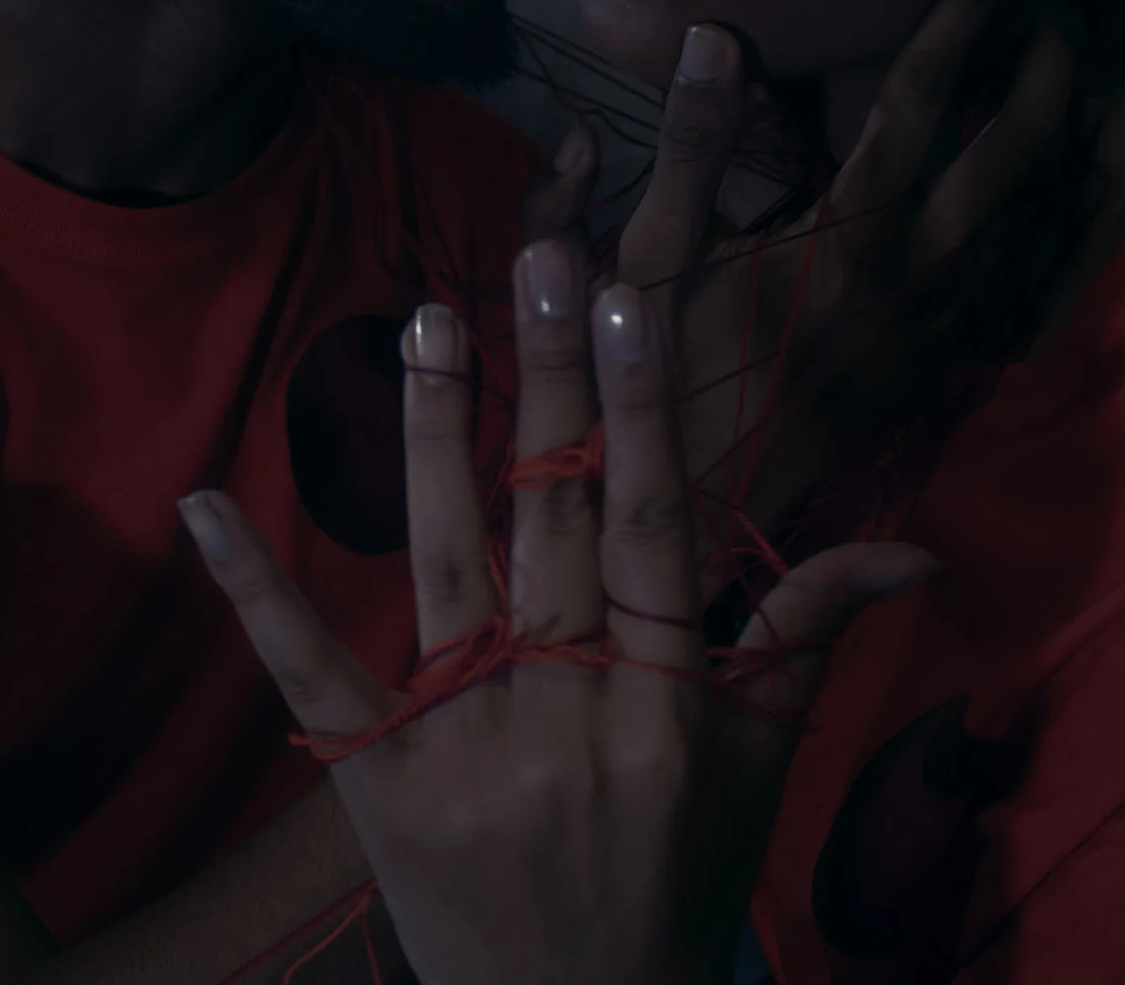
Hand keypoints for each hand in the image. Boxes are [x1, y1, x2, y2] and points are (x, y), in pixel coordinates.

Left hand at [181, 242, 933, 984]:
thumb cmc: (682, 872)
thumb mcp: (759, 759)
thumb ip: (810, 632)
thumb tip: (920, 548)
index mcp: (668, 703)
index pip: (659, 526)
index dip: (642, 409)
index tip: (625, 300)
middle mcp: (568, 714)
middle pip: (555, 521)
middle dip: (549, 380)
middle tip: (538, 253)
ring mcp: (463, 748)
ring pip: (442, 565)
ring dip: (433, 436)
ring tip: (429, 319)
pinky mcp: (374, 785)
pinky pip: (307, 673)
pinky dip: (254, 587)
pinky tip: (204, 502)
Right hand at [617, 0, 1075, 557]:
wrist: (697, 512)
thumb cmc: (657, 381)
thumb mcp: (649, 255)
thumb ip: (689, 146)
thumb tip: (715, 38)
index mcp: (846, 229)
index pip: (922, 91)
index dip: (972, 3)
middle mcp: (912, 272)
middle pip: (1015, 151)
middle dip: (1054, 66)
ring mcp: (933, 327)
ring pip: (1034, 220)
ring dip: (1064, 141)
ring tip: (1084, 79)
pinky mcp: (930, 368)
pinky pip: (1013, 283)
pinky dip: (1043, 226)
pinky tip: (1046, 198)